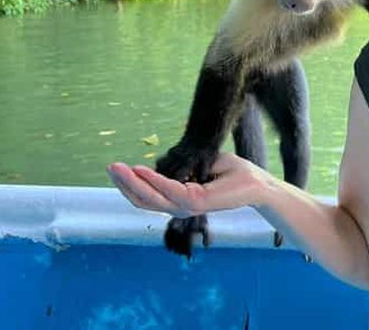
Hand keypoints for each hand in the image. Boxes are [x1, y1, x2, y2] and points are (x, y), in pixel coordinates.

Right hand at [107, 152, 270, 218]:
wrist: (258, 183)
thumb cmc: (234, 174)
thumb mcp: (203, 165)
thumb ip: (182, 167)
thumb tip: (162, 162)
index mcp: (181, 200)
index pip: (149, 196)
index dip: (131, 184)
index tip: (117, 168)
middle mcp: (181, 207)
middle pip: (144, 200)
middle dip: (124, 184)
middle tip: (109, 166)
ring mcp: (188, 207)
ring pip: (151, 198)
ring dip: (131, 182)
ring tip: (117, 167)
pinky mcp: (197, 202)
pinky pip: (169, 190)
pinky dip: (153, 180)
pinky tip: (140, 169)